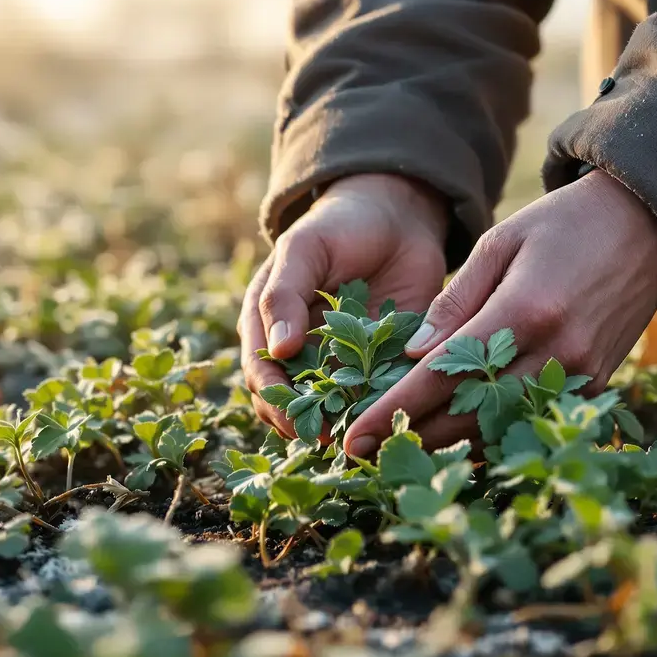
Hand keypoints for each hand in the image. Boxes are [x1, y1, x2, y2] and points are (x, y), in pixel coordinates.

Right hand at [240, 174, 448, 439]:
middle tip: (330, 439)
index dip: (275, 400)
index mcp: (267, 324)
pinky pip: (372, 398)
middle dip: (305, 424)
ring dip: (339, 426)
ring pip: (329, 408)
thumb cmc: (337, 226)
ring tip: (359, 438)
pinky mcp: (376, 366)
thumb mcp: (303, 250)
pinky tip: (389, 422)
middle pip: (289, 402)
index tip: (296, 418)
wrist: (395, 216)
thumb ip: (284, 294)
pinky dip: (377, 412)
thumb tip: (277, 349)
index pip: (261, 374)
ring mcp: (336, 362)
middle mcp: (297, 352)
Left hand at [343, 170, 656, 457]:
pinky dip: (491, 436)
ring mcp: (580, 374)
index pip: (442, 375)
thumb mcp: (501, 243)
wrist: (650, 227)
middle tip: (365, 450)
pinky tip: (455, 440)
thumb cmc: (565, 224)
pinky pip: (531, 423)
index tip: (354, 434)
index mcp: (524, 310)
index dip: (393, 409)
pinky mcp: (596, 385)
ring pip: (499, 429)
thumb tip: (413, 356)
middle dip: (412, 436)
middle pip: (467, 414)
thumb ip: (456, 300)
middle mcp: (555, 352)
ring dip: (448, 446)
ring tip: (400, 451)